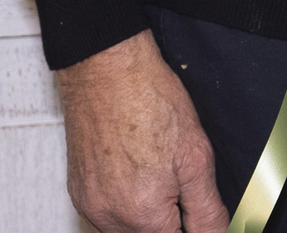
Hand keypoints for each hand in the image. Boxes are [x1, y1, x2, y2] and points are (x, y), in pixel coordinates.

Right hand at [54, 30, 228, 232]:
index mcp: (142, 214)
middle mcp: (108, 217)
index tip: (196, 208)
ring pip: (126, 230)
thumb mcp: (196, 157)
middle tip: (179, 181)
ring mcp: (90, 205)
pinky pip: (106, 214)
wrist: (108, 70)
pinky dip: (126, 203)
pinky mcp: (79, 191)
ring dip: (148, 215)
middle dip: (171, 220)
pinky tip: (137, 171)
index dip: (193, 227)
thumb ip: (206, 209)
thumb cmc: (149, 101)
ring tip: (157, 170)